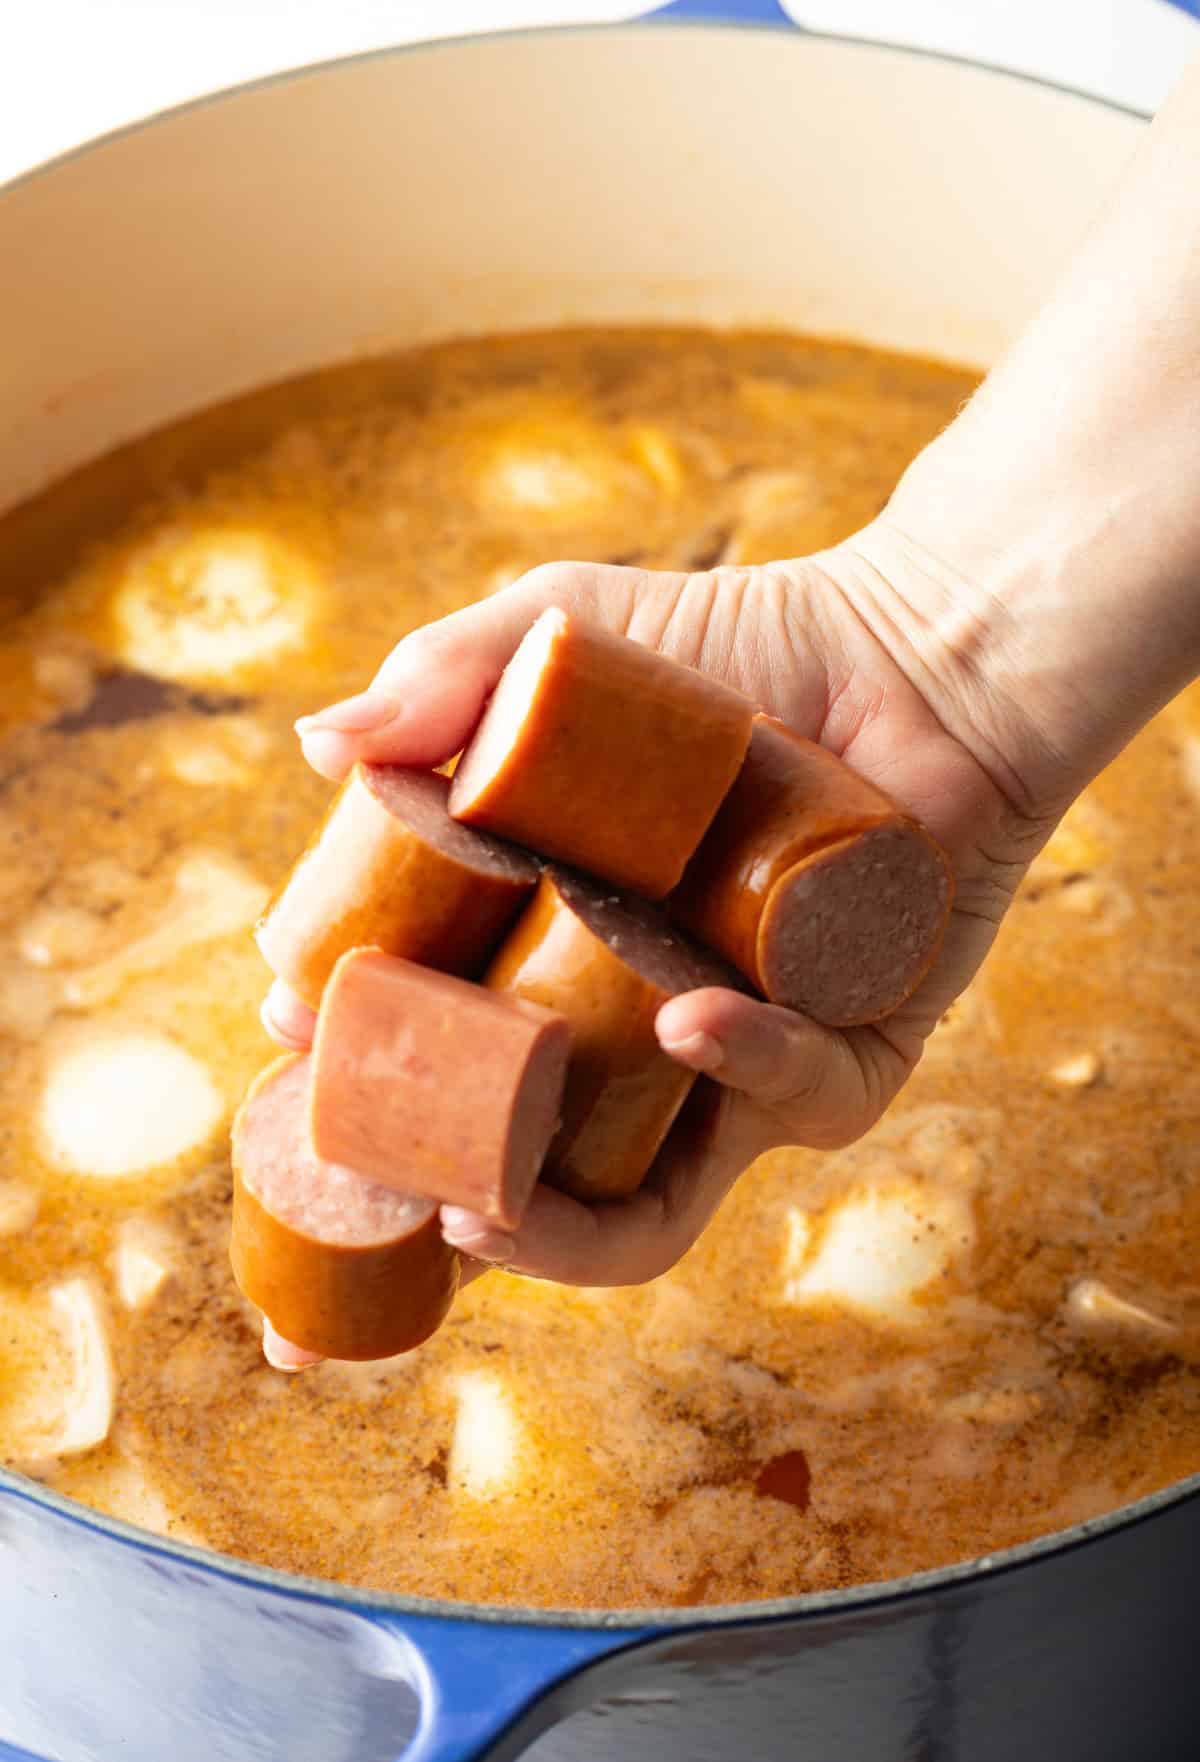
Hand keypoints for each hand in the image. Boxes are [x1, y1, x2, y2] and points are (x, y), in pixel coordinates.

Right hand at [258, 534, 1061, 1370]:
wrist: (909, 648)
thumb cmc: (742, 642)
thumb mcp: (567, 636)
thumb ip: (444, 675)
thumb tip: (318, 749)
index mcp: (550, 955)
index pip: (436, 1048)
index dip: (357, 1073)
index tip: (295, 1042)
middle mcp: (630, 1030)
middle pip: (514, 1166)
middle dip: (432, 1203)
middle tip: (378, 1175)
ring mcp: (733, 1063)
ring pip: (639, 1209)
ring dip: (554, 1232)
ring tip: (481, 1210)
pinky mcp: (848, 1065)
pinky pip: (790, 1105)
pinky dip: (740, 1066)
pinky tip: (688, 1019)